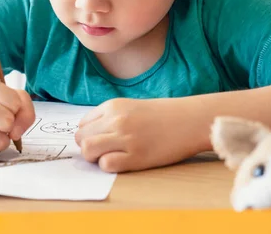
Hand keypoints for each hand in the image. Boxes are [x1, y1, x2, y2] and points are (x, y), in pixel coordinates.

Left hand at [75, 98, 201, 172]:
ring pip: (88, 150)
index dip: (88, 135)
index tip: (99, 140)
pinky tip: (122, 161)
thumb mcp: (130, 107)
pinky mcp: (136, 156)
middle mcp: (116, 120)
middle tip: (103, 151)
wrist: (188, 120)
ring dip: (94, 157)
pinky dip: (109, 166)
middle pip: (82, 138)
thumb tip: (87, 135)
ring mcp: (126, 138)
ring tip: (110, 156)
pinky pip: (106, 164)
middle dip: (88, 147)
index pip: (82, 124)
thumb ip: (108, 117)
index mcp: (113, 106)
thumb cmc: (160, 115)